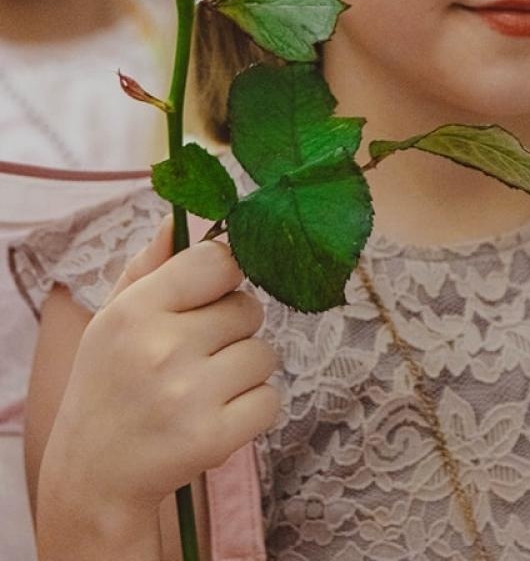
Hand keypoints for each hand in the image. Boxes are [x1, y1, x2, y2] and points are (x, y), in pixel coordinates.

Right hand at [38, 217, 278, 520]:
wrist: (94, 476)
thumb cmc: (110, 381)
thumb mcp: (114, 317)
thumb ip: (152, 264)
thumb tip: (182, 217)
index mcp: (137, 309)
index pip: (219, 261)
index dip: (224, 275)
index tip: (212, 294)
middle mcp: (163, 348)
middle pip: (248, 308)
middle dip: (233, 327)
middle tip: (198, 352)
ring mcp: (190, 396)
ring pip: (264, 354)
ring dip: (244, 369)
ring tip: (204, 387)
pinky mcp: (214, 438)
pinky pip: (270, 400)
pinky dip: (253, 408)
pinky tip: (217, 415)